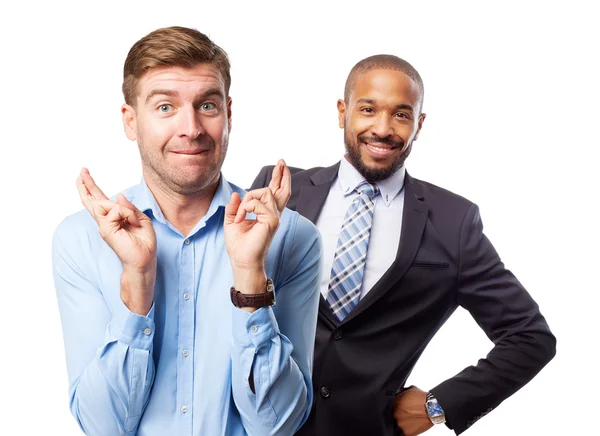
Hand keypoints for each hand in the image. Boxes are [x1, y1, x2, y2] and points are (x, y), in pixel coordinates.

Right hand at [77, 168, 156, 313]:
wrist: (144, 259)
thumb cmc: (143, 242)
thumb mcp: (141, 219)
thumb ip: (129, 208)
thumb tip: (118, 196)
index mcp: (115, 218)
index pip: (101, 200)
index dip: (93, 187)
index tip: (85, 175)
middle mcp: (106, 221)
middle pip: (93, 200)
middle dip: (87, 185)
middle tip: (82, 170)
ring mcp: (104, 225)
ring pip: (105, 203)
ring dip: (123, 209)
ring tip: (131, 221)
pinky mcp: (106, 229)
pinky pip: (116, 211)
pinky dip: (126, 214)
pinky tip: (131, 223)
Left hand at [223, 160, 290, 294]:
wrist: (242, 261)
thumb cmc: (239, 245)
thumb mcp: (232, 221)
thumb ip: (235, 207)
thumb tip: (236, 194)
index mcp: (266, 214)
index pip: (276, 193)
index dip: (279, 179)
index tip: (281, 166)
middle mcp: (273, 214)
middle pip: (282, 190)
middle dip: (282, 174)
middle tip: (282, 161)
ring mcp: (274, 217)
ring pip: (264, 192)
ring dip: (247, 201)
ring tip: (240, 215)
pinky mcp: (271, 221)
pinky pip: (257, 203)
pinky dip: (246, 207)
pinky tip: (241, 217)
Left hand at [393, 386, 432, 435]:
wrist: (433, 408)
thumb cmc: (424, 399)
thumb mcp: (410, 390)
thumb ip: (402, 393)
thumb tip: (399, 394)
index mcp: (395, 402)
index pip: (392, 406)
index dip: (398, 407)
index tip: (403, 408)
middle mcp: (396, 413)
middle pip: (395, 415)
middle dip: (401, 415)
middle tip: (408, 414)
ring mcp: (400, 423)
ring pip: (399, 424)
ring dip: (404, 423)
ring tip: (412, 420)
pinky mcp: (406, 432)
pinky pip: (403, 433)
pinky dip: (407, 430)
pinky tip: (412, 426)